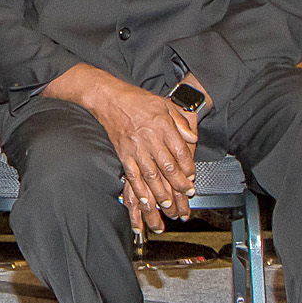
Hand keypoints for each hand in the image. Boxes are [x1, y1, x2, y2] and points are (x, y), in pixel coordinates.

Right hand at [45, 63, 197, 233]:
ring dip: (160, 192)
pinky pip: (131, 174)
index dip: (188, 167)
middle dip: (178, 184)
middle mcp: (149, 138)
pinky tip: (144, 199)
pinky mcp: (123, 153)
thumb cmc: (137, 100)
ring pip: (150, 174)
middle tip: (186, 194)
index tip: (192, 177)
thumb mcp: (164, 104)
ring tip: (168, 204)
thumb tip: (192, 138)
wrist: (108, 98)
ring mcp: (135, 148)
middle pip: (167, 166)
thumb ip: (180, 121)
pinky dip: (138, 189)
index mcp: (162, 126)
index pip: (180, 151)